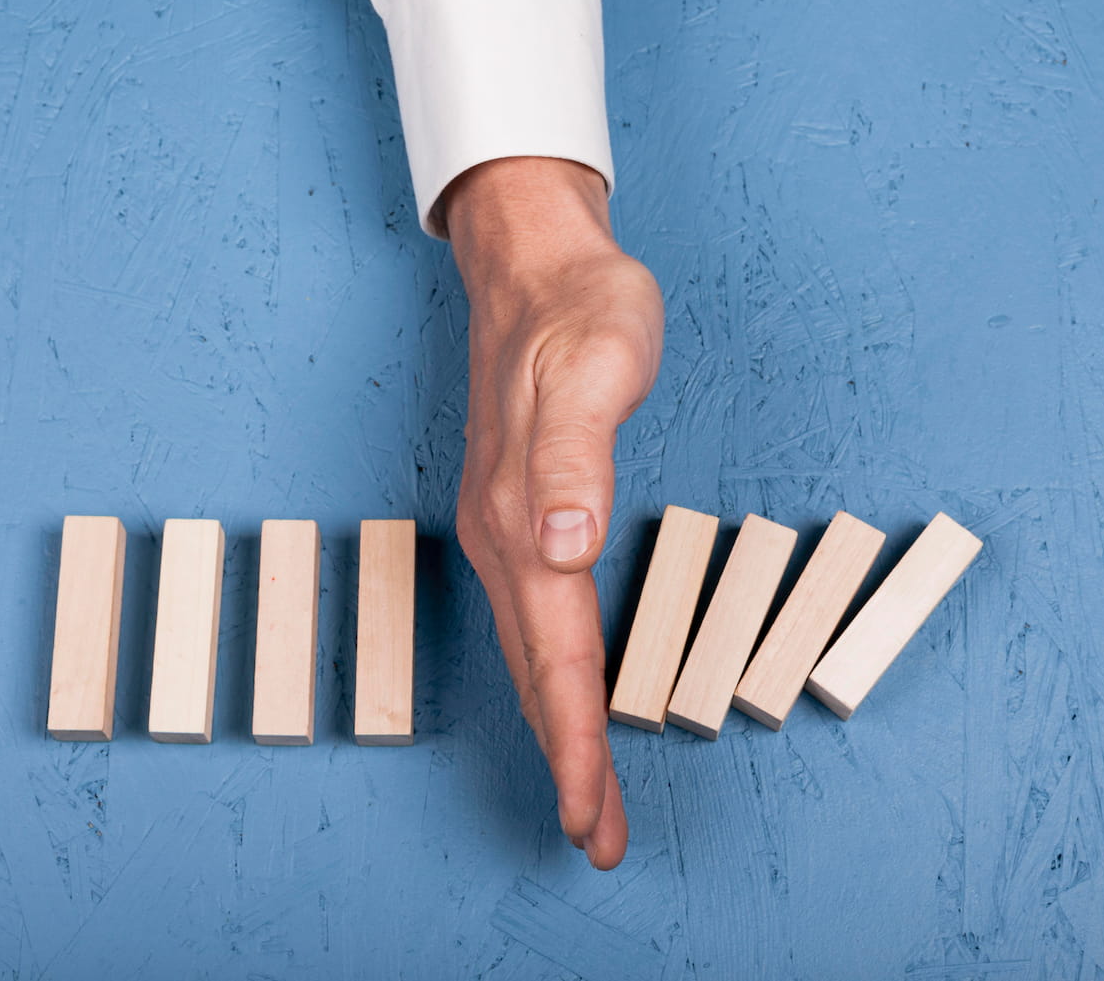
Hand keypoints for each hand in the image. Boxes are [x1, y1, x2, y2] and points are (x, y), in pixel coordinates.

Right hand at [444, 158, 663, 869]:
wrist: (535, 269)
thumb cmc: (579, 313)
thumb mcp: (595, 365)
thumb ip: (574, 457)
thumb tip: (561, 548)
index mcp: (524, 518)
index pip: (557, 658)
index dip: (578, 745)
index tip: (593, 819)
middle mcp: (506, 537)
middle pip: (539, 673)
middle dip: (569, 762)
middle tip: (598, 836)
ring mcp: (505, 527)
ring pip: (534, 651)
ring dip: (560, 726)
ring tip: (586, 788)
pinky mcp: (518, 512)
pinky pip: (536, 618)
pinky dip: (555, 674)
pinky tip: (567, 689)